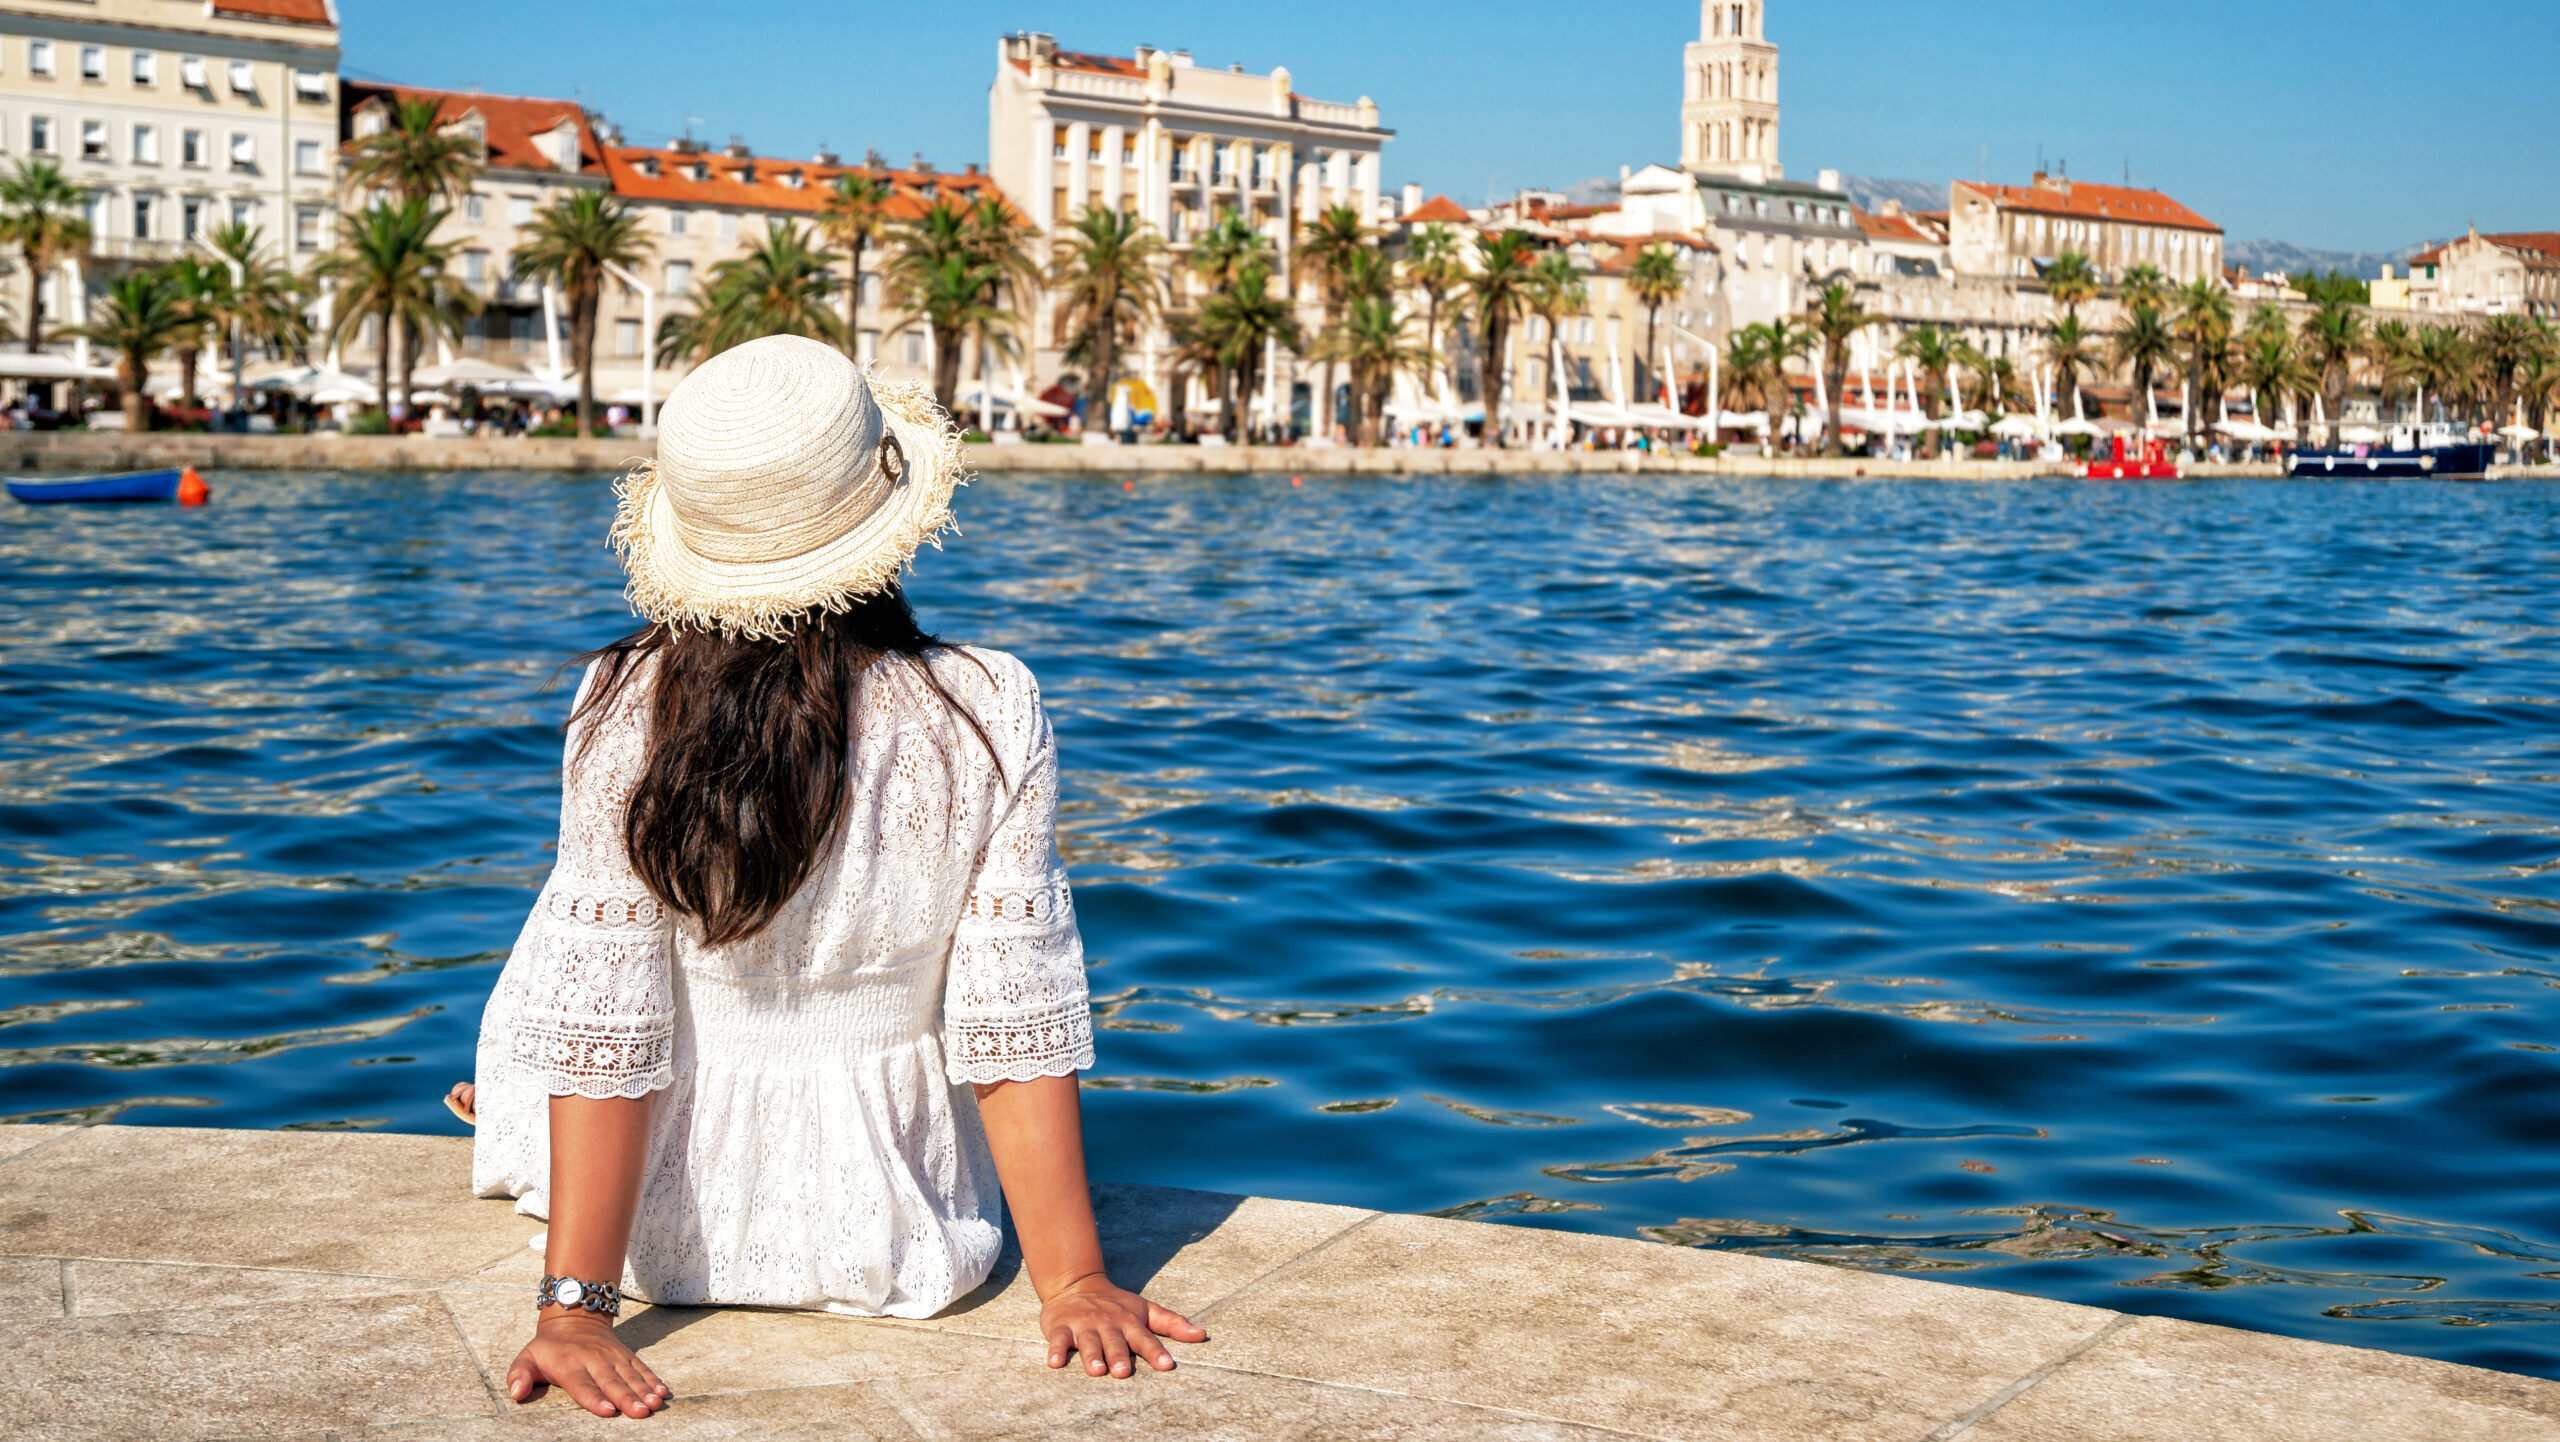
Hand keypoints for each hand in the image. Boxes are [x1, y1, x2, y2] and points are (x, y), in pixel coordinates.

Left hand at [507, 1312, 670, 1417]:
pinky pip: (641, 1368)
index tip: (608, 1411)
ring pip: (630, 1375)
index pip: (582, 1384)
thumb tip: (516, 1393)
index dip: (594, 1398)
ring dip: (644, 1390)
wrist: (574, 1316)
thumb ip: (519, 1375)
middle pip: (611, 1382)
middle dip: (627, 1397)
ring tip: (654, 1404)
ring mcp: (612, 1357)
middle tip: (640, 1412)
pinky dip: (652, 1380)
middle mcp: (594, 1360)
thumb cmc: (548, 1347)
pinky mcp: (625, 1355)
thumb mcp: (526, 1357)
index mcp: (569, 1365)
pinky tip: (662, 1392)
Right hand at [1038, 1274, 1208, 1377]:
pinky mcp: (1061, 1327)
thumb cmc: (1116, 1304)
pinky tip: (1054, 1362)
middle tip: (1124, 1372)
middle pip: (1115, 1342)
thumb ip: (1172, 1323)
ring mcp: (1084, 1325)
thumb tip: (1202, 1334)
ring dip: (1092, 1355)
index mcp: (1129, 1322)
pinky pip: (1057, 1340)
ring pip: (1088, 1342)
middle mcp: (1108, 1324)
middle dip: (1120, 1356)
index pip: (1145, 1338)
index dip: (1156, 1352)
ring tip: (1096, 1370)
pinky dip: (1055, 1350)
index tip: (1167, 1365)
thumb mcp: (1145, 1310)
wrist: (1076, 1283)